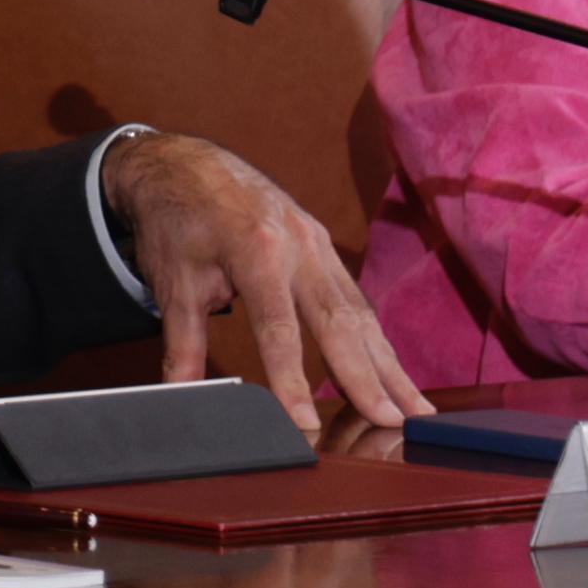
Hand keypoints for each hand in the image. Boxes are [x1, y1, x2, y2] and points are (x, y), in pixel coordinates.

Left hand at [110, 130, 432, 429]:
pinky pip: (356, 298)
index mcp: (256, 251)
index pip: (279, 329)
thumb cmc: (176, 219)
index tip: (305, 422)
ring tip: (415, 409)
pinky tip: (392, 372)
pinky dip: (375, 339)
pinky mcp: (324, 246)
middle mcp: (299, 246)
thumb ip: (182, 343)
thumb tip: (179, 397)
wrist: (185, 162)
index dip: (292, 380)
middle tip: (394, 424)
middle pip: (340, 323)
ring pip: (360, 313)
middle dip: (369, 379)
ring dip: (389, 365)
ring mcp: (318, 243)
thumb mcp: (172, 282)